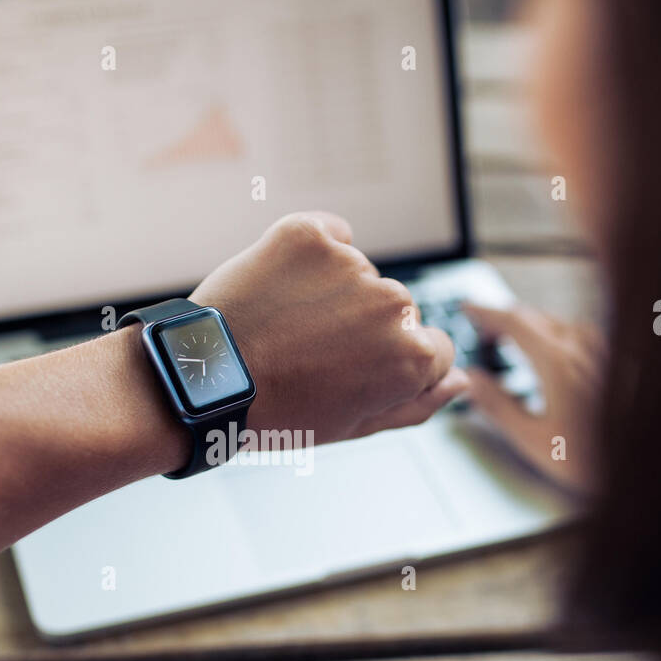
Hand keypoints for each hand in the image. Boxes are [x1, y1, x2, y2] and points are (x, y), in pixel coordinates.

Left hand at [190, 211, 465, 444]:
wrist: (201, 380)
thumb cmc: (277, 412)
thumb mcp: (354, 425)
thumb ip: (417, 403)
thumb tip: (459, 382)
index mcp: (412, 356)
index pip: (433, 349)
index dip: (390, 365)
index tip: (350, 372)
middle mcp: (392, 305)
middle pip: (397, 311)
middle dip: (363, 328)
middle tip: (309, 354)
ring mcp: (351, 265)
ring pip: (360, 275)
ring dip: (333, 293)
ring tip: (285, 326)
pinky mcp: (309, 234)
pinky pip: (330, 234)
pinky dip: (312, 254)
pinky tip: (282, 288)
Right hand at [462, 301, 604, 493]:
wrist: (645, 464)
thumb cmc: (593, 459)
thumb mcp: (532, 438)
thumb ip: (497, 405)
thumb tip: (473, 380)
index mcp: (557, 362)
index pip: (513, 322)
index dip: (486, 312)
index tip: (468, 308)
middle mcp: (582, 349)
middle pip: (536, 318)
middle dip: (505, 319)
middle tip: (484, 331)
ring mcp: (603, 353)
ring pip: (559, 323)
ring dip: (532, 326)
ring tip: (515, 342)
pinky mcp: (617, 362)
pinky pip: (580, 335)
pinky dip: (556, 335)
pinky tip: (556, 353)